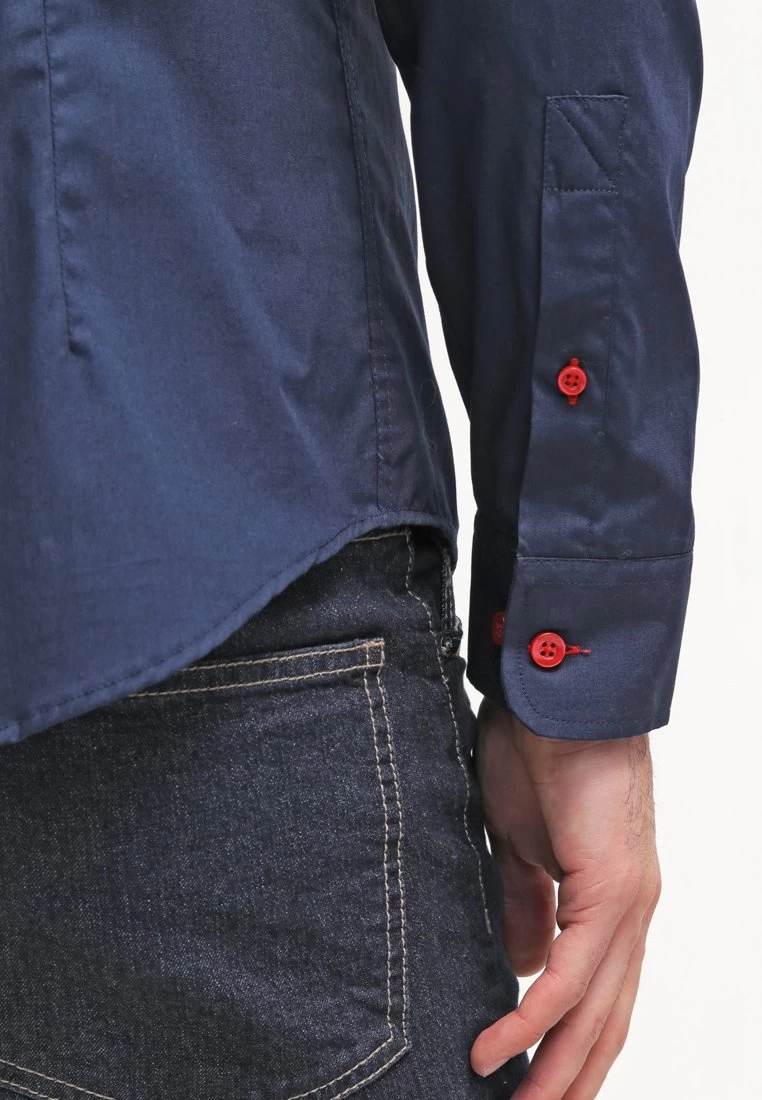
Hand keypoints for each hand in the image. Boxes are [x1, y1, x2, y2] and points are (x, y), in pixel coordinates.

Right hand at [469, 700, 660, 1098]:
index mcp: (613, 902)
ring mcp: (627, 903)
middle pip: (606, 1020)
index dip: (573, 1048)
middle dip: (571, 1079)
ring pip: (595, 1010)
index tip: (538, 1086)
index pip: (599, 996)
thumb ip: (528, 907)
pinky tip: (497, 1050)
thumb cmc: (537, 757)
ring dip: (555, 1068)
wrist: (554, 699)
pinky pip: (569, 972)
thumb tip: (522, 967)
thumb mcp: (522, 846)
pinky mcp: (609, 888)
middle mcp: (631, 913)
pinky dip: (532, 1017)